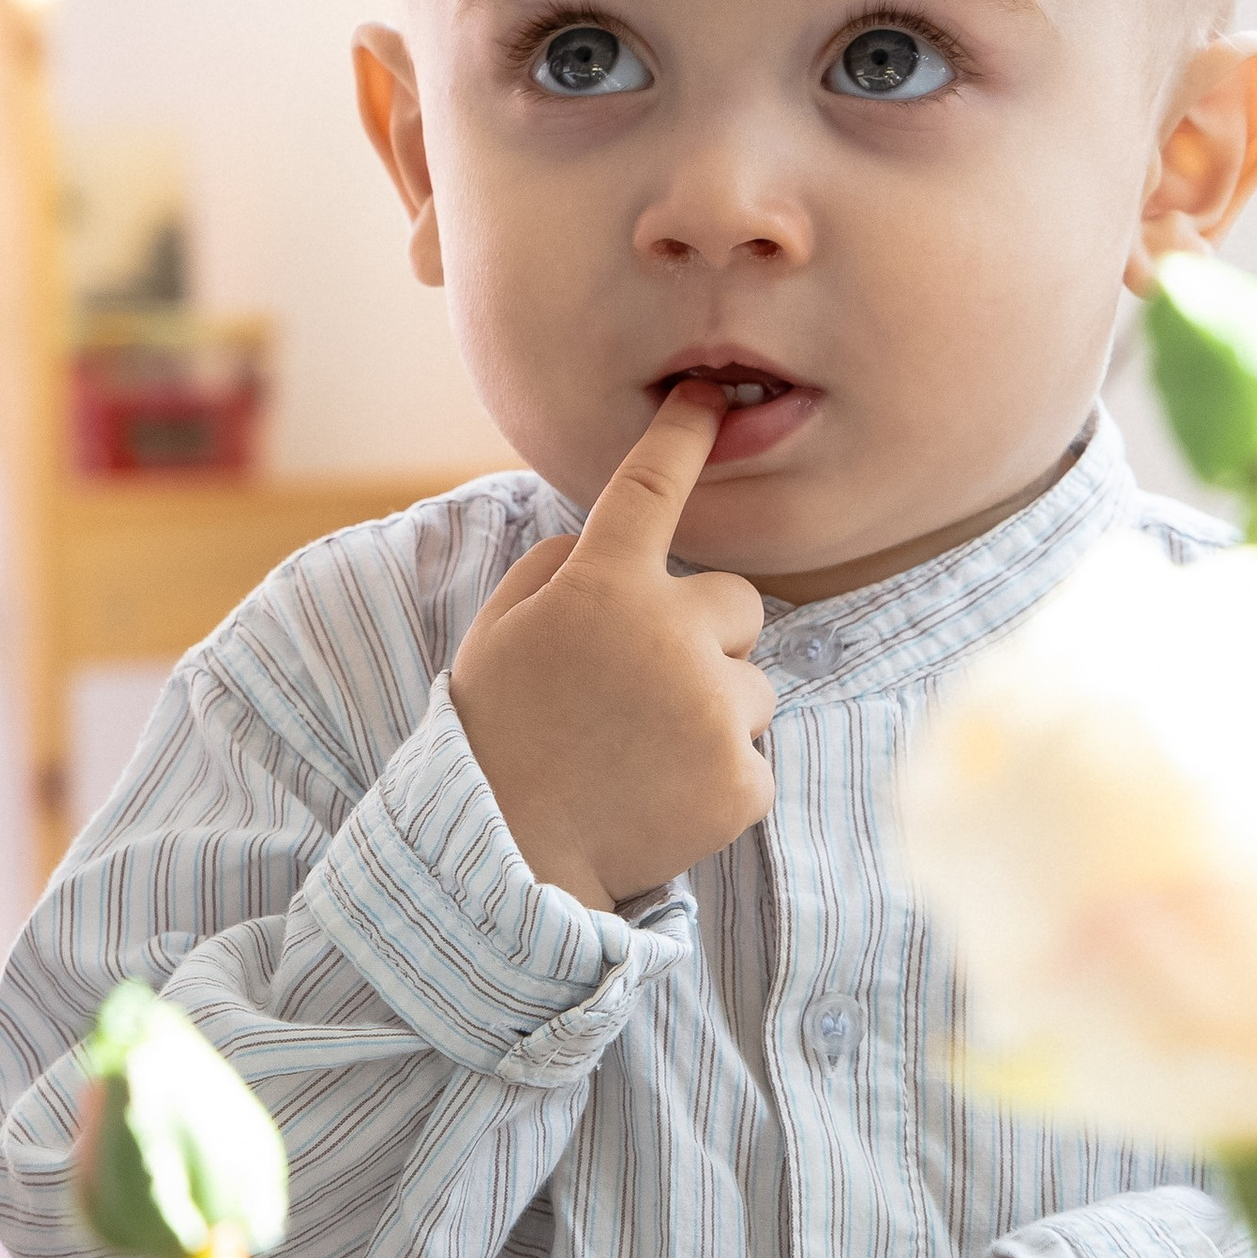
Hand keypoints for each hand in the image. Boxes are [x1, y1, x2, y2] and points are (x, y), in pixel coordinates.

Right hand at [450, 384, 774, 908]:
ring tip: (643, 756)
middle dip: (707, 638)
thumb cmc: (500, 736)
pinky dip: (720, 780)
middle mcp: (669, 636)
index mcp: (601, 587)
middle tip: (642, 693)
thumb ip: (561, 569)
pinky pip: (756, 758)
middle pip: (740, 603)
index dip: (682, 436)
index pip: (651, 488)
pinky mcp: (742, 780)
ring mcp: (712, 710)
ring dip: (714, 713)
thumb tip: (612, 542)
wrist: (505, 859)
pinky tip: (662, 798)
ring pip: (755, 687)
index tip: (707, 398)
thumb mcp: (503, 633)